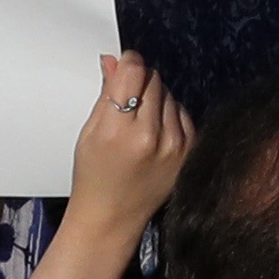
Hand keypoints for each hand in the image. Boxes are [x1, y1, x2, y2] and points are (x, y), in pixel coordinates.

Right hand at [61, 51, 194, 241]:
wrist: (112, 218)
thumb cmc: (95, 178)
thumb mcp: (89, 132)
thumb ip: (107, 93)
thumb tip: (116, 60)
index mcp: (118, 130)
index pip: (134, 72)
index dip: (128, 63)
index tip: (125, 64)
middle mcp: (150, 136)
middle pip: (154, 80)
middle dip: (140, 82)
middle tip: (128, 101)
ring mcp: (174, 145)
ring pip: (170, 95)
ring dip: (155, 99)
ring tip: (139, 123)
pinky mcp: (189, 152)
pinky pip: (183, 113)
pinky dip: (170, 116)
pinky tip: (155, 133)